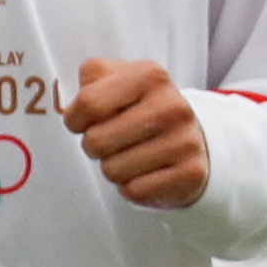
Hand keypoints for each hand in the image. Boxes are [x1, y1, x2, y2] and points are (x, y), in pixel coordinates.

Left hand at [68, 59, 207, 208]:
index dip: (75, 119)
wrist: (193, 137)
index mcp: (150, 76)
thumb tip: (72, 102)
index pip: (89, 102)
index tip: (84, 123)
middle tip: (113, 141)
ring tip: (132, 155)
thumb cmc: (145, 109)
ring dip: (114, 167)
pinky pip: (134, 190)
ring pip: (112, 170)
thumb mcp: (121, 78)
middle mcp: (172, 106)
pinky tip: (146, 172)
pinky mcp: (191, 173)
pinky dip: (132, 186)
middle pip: (96, 141)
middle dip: (95, 147)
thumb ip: (93, 76)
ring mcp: (185, 140)